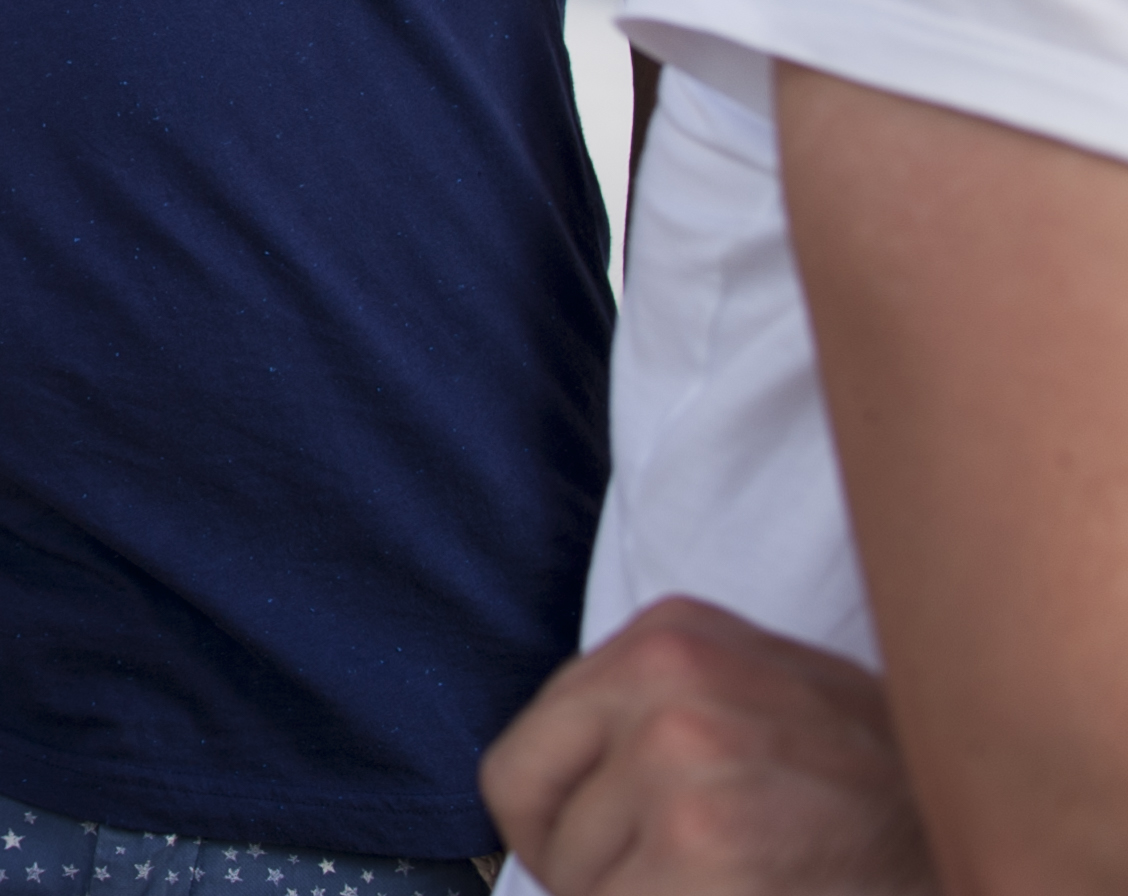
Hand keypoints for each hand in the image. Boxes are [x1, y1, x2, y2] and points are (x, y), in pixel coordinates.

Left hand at [483, 597, 929, 895]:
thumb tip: (543, 786)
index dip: (558, 816)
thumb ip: (652, 710)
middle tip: (671, 878)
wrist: (973, 838)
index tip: (612, 848)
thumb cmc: (872, 789)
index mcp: (670, 634)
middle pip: (531, 801)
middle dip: (583, 864)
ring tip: (729, 885)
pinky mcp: (703, 846)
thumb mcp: (756, 698)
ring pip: (573, 873)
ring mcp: (681, 758)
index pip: (531, 742)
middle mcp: (667, 677)